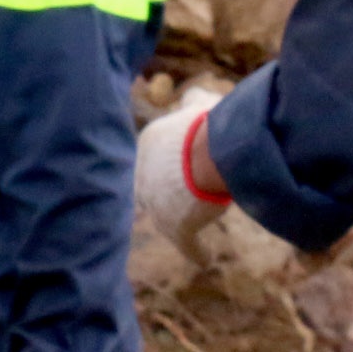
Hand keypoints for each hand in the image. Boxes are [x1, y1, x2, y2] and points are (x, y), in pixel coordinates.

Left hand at [134, 87, 228, 255]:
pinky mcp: (175, 227)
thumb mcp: (200, 104)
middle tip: (173, 194)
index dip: (161, 162)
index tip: (173, 165)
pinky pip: (186, 244)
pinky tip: (203, 259)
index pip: (150, 156)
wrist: (206, 153)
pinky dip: (196, 251)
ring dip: (174, 218)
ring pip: (163, 215)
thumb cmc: (206, 126)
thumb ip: (195, 100)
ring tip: (186, 221)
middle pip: (148, 186)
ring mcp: (158, 204)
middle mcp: (146, 175)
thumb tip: (196, 92)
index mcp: (148, 144)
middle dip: (158, 189)